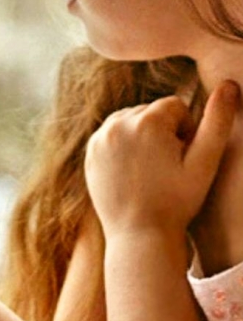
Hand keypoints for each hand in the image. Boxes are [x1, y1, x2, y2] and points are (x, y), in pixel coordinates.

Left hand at [84, 81, 238, 236]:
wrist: (139, 236)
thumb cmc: (177, 202)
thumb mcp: (205, 164)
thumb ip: (218, 122)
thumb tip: (230, 84)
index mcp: (147, 121)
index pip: (175, 107)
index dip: (186, 131)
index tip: (185, 157)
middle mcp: (118, 123)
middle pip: (151, 112)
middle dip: (164, 132)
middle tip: (169, 166)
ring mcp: (100, 137)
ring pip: (131, 122)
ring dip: (144, 137)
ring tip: (152, 169)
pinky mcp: (91, 152)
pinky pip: (112, 136)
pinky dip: (124, 147)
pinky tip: (135, 172)